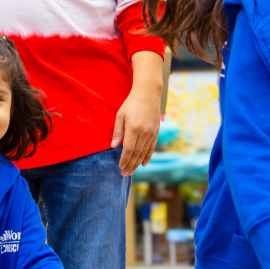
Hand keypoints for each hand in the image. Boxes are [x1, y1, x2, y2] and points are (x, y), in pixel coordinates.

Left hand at [112, 51, 163, 175]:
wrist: (148, 94)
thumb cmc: (131, 103)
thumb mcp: (120, 115)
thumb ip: (117, 131)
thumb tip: (113, 146)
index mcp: (134, 128)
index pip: (129, 150)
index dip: (124, 160)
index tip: (120, 168)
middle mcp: (144, 132)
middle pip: (137, 154)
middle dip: (130, 165)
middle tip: (124, 174)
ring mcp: (152, 133)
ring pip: (144, 152)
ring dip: (137, 164)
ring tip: (131, 171)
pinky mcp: (156, 131)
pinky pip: (152, 147)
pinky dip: (147, 156)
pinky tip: (143, 164)